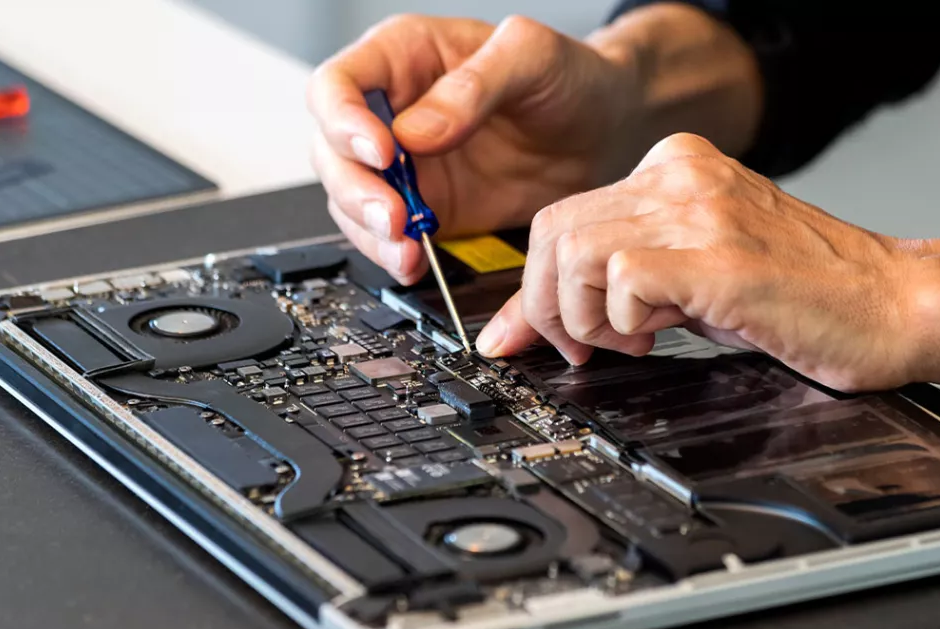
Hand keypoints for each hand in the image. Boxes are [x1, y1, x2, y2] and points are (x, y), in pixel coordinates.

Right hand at [307, 7, 761, 283]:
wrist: (606, 131)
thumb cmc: (570, 77)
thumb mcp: (531, 58)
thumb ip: (474, 87)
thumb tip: (416, 131)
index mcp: (404, 57)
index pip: (338, 84)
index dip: (343, 121)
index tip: (382, 152)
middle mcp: (392, 111)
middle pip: (332, 150)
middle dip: (355, 189)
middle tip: (393, 217)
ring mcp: (406, 166)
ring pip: (350, 200)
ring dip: (369, 230)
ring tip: (407, 248)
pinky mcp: (425, 209)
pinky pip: (386, 236)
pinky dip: (392, 253)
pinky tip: (414, 260)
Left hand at [477, 133, 927, 392]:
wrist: (896, 305)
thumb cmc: (804, 297)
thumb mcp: (693, 277)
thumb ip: (619, 283)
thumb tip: (540, 324)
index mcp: (675, 169)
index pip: (562, 216)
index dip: (536, 286)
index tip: (528, 334)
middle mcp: (681, 177)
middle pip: (552, 231)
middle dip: (548, 306)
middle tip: (586, 346)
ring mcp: (701, 211)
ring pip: (574, 250)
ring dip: (583, 314)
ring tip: (630, 340)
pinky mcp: (720, 256)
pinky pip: (621, 278)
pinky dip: (622, 321)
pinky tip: (661, 335)